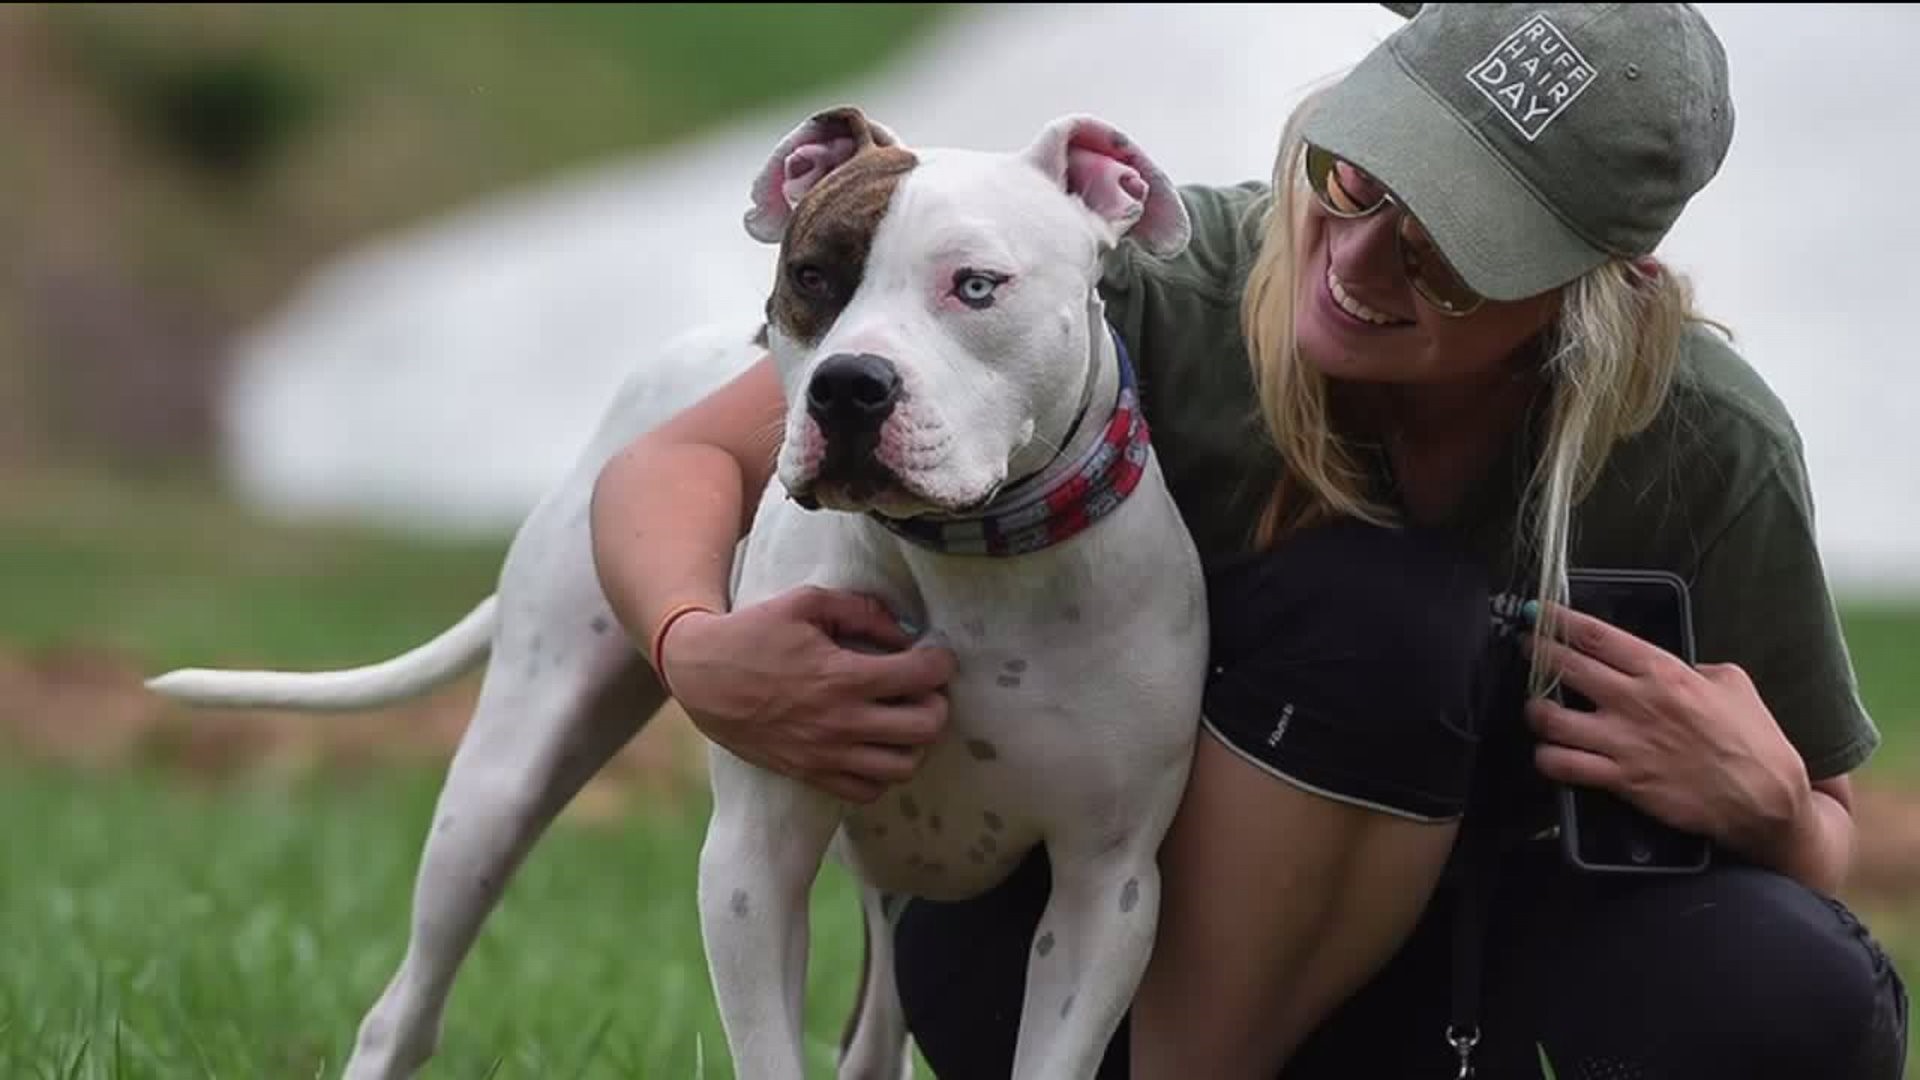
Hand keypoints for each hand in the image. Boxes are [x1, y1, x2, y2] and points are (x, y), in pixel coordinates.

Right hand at [658, 586, 956, 803]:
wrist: (701, 676)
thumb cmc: (754, 633)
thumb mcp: (805, 602)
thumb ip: (861, 609)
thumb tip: (905, 631)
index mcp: (843, 677)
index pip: (922, 676)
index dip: (940, 662)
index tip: (934, 655)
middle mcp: (841, 722)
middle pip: (926, 728)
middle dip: (937, 704)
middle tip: (924, 689)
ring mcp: (826, 755)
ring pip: (903, 767)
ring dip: (915, 742)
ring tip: (903, 718)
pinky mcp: (810, 773)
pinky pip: (867, 791)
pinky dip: (883, 772)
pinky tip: (875, 745)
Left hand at [1521, 603, 1811, 863]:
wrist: (1765, 797)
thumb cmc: (1753, 738)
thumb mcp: (1731, 683)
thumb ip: (1692, 667)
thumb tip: (1666, 666)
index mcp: (1662, 671)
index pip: (1595, 635)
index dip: (1557, 620)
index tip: (1535, 612)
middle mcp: (1636, 701)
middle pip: (1564, 666)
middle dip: (1535, 652)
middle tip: (1525, 648)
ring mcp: (1624, 741)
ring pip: (1550, 718)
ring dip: (1534, 710)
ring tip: (1536, 708)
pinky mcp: (1621, 779)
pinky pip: (1562, 765)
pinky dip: (1546, 757)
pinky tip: (1548, 752)